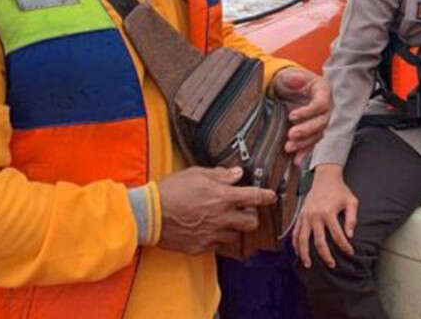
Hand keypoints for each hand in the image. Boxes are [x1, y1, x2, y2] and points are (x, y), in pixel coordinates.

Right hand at [157, 166, 277, 254]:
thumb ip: (220, 175)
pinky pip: (216, 245)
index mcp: (222, 197)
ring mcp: (211, 235)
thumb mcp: (196, 174)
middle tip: (244, 209)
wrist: (148, 214)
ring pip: (235, 235)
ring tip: (224, 219)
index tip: (272, 196)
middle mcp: (221, 218)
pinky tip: (208, 229)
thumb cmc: (171, 190)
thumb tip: (237, 173)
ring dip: (233, 227)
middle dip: (252, 215)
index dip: (267, 196)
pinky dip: (216, 238)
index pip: (254, 197)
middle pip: (251, 222)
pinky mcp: (200, 247)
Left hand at [272, 67, 331, 156]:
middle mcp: (326, 107)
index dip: (308, 111)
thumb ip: (292, 77)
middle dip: (307, 130)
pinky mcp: (313, 131)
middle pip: (322, 121)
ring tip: (289, 147)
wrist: (287, 89)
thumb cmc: (290, 81)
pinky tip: (297, 160)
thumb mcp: (289, 75)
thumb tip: (297, 79)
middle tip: (292, 134)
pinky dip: (304, 152)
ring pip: (318, 134)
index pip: (321, 104)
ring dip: (305, 143)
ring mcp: (320, 120)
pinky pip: (312, 143)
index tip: (292, 115)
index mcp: (323, 91)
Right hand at [293, 165, 357, 268]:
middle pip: (319, 242)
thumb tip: (350, 235)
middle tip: (332, 265)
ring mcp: (306, 216)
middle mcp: (315, 216)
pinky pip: (295, 232)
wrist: (325, 178)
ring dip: (305, 254)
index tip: (350, 252)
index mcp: (329, 213)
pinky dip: (295, 243)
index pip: (338, 235)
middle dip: (326, 256)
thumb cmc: (340, 190)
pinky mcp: (300, 216)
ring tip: (308, 265)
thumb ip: (352, 218)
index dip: (345, 246)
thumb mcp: (351, 201)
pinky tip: (297, 253)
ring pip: (302, 239)